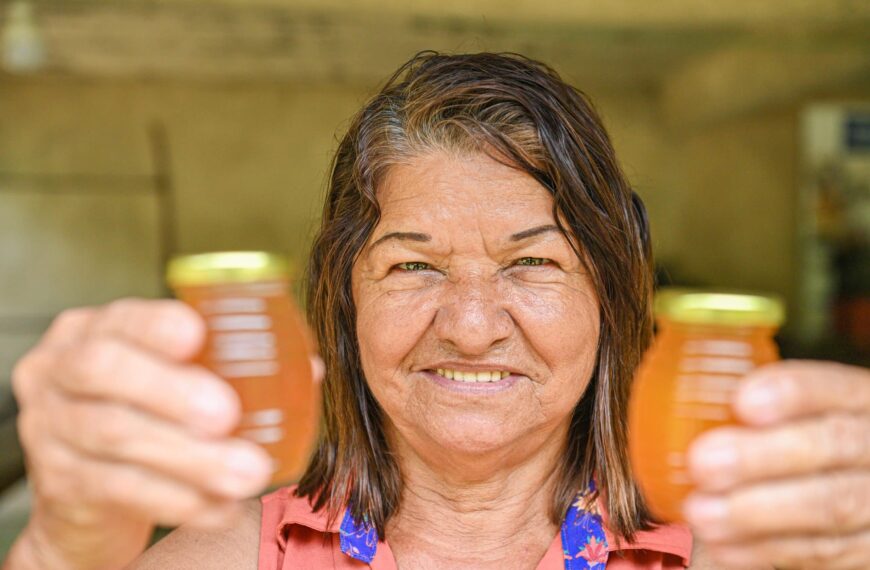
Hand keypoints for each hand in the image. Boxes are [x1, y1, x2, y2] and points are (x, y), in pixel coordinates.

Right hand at [7, 299, 322, 569]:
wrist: (86, 497)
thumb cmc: (143, 418)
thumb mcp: (171, 381)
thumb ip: (229, 367)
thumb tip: (307, 367)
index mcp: (92, 331)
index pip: (120, 318)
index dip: (156, 325)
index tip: (198, 335)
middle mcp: (58, 370)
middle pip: (103, 370)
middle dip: (170, 389)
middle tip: (227, 415)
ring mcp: (48, 426)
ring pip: (114, 435)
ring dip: (189, 457)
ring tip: (246, 472)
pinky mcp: (58, 482)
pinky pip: (120, 489)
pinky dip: (180, 500)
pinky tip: (221, 506)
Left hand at [685, 360, 869, 568]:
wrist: (847, 487)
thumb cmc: (800, 441)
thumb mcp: (795, 412)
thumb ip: (754, 407)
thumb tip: (672, 395)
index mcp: (861, 399)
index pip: (834, 387)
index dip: (793, 392)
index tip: (742, 402)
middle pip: (835, 444)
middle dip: (762, 455)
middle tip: (702, 462)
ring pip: (832, 506)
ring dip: (756, 512)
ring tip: (700, 512)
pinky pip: (824, 553)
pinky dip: (764, 550)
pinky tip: (719, 545)